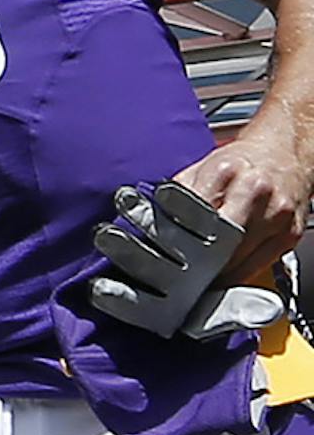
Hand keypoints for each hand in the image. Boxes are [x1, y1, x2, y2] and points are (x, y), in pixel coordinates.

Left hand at [167, 131, 309, 280]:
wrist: (282, 155)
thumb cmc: (238, 164)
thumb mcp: (200, 170)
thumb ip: (176, 196)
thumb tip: (146, 222)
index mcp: (226, 171)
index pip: (192, 216)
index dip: (173, 239)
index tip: (157, 255)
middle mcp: (255, 191)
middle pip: (218, 243)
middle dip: (194, 263)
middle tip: (174, 276)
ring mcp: (276, 215)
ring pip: (236, 261)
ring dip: (212, 275)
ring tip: (194, 279)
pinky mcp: (288, 235)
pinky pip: (256, 267)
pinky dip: (234, 276)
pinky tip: (220, 276)